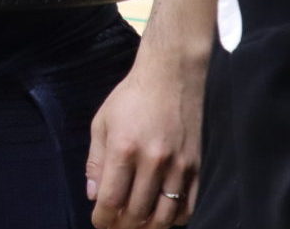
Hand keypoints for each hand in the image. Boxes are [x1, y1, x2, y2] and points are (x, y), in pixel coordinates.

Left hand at [87, 55, 202, 228]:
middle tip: (115, 227)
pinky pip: (189, 205)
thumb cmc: (131, 97)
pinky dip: (176, 218)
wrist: (171, 76)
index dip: (103, 218)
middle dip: (122, 226)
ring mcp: (179, 166)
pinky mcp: (196, 166)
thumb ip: (96, 161)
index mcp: (124, 149)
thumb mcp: (102, 123)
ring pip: (165, 215)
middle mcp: (153, 161)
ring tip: (137, 226)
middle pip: (138, 212)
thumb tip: (93, 196)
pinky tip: (163, 217)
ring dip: (149, 228)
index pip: (112, 199)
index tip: (99, 223)